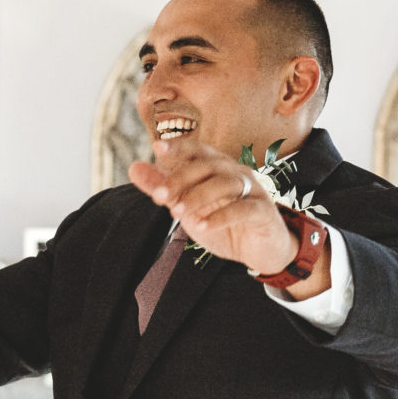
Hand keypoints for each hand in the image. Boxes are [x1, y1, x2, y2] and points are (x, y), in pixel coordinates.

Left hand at [128, 142, 296, 275]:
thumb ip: (163, 189)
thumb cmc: (224, 224)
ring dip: (199, 196)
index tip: (157, 148)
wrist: (260, 251)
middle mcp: (236, 173)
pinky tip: (202, 226)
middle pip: (209, 164)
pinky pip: (244, 209)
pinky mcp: (264, 212)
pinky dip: (221, 216)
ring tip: (177, 213)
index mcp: (218, 168)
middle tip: (158, 197)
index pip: (198, 150)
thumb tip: (133, 167)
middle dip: (181, 179)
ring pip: (226, 182)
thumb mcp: (188, 208)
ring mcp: (254, 190)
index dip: (180, 147)